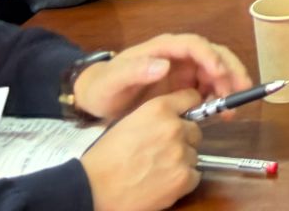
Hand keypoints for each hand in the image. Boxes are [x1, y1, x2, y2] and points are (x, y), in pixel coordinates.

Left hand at [72, 36, 249, 120]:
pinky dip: (220, 100)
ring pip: (216, 72)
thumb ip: (136, 70)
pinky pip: (209, 90)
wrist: (97, 100)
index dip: (211, 56)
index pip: (195, 45)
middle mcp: (179, 57)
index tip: (220, 73)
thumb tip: (165, 65)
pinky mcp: (185, 89)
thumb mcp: (114, 80)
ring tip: (233, 108)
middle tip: (241, 90)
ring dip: (229, 86)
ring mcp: (184, 72)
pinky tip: (223, 115)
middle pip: (213, 55)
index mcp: (164, 48)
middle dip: (230, 70)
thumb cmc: (104, 86)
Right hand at [79, 92, 202, 210]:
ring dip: (181, 162)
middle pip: (195, 131)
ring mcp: (181, 153)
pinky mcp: (183, 178)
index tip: (185, 117)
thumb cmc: (104, 158)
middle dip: (183, 140)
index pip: (191, 98)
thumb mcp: (128, 122)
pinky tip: (162, 183)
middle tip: (162, 153)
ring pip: (193, 155)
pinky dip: (182, 181)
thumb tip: (173, 117)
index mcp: (159, 109)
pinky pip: (194, 176)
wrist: (93, 189)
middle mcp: (174, 127)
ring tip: (158, 170)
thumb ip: (155, 116)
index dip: (188, 109)